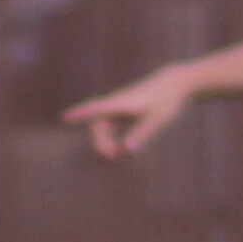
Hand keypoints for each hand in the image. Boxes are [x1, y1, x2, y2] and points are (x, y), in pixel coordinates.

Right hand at [63, 73, 187, 158]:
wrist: (177, 82)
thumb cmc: (169, 100)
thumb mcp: (158, 119)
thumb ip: (142, 134)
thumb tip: (127, 151)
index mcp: (121, 103)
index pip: (95, 108)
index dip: (80, 113)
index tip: (65, 117)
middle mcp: (117, 103)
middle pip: (98, 124)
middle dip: (101, 142)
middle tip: (113, 159)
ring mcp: (121, 105)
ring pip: (103, 126)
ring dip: (106, 141)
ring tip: (119, 156)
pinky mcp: (126, 108)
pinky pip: (111, 125)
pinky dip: (112, 137)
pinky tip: (122, 148)